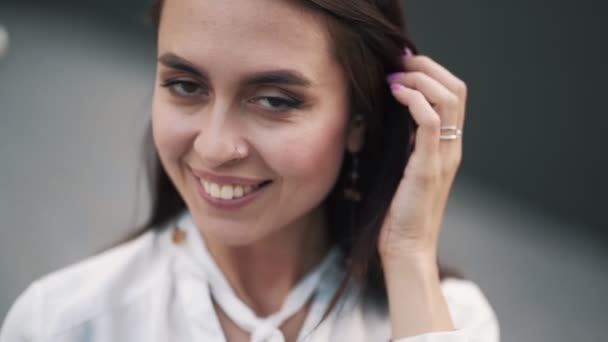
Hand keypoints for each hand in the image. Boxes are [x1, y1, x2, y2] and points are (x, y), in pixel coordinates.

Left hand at [378, 50, 467, 263]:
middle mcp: (451, 147)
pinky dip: (414, 100)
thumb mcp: (403, 169)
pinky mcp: (427, 168)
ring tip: (395, 75)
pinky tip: (395, 93)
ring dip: (420, 78)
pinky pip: (430, 122)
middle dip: (428, 67)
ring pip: (448, 98)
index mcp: (447, 146)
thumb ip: (404, 143)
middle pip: (456, 89)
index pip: (454, 95)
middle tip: (400, 62)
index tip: (403, 64)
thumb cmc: (399, 212)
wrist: (407, 248)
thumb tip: (387, 115)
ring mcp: (443, 157)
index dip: (432, 72)